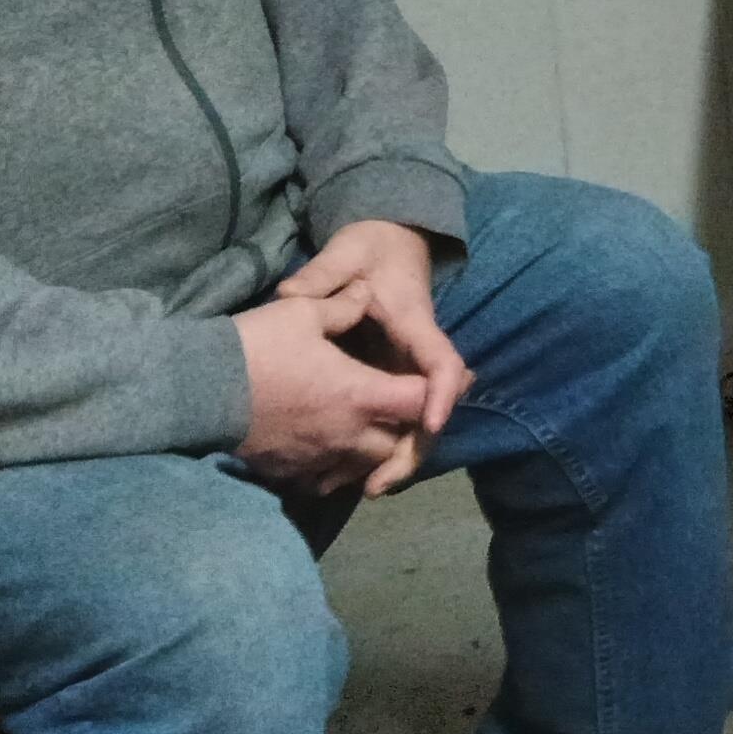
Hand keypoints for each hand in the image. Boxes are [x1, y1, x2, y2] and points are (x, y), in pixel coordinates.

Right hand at [234, 282, 435, 494]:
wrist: (197, 391)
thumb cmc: (256, 346)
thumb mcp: (302, 310)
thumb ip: (344, 305)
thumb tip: (367, 294)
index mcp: (359, 394)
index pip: (419, 402)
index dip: (436, 392)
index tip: (434, 381)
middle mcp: (347, 435)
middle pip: (397, 444)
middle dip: (403, 429)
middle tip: (396, 407)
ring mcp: (318, 459)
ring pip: (363, 467)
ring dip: (371, 452)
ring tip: (365, 430)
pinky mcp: (290, 472)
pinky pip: (326, 478)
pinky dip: (335, 468)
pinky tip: (327, 450)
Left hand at [279, 219, 472, 495]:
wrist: (391, 242)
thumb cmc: (373, 246)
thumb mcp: (349, 251)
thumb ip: (324, 274)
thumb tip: (291, 295)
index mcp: (415, 324)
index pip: (441, 363)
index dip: (441, 395)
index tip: (428, 422)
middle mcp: (417, 356)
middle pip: (430, 412)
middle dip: (409, 452)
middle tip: (374, 486)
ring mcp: (407, 371)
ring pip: (411, 425)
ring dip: (390, 460)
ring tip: (349, 491)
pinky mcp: (392, 380)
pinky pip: (391, 421)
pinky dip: (373, 450)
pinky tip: (338, 474)